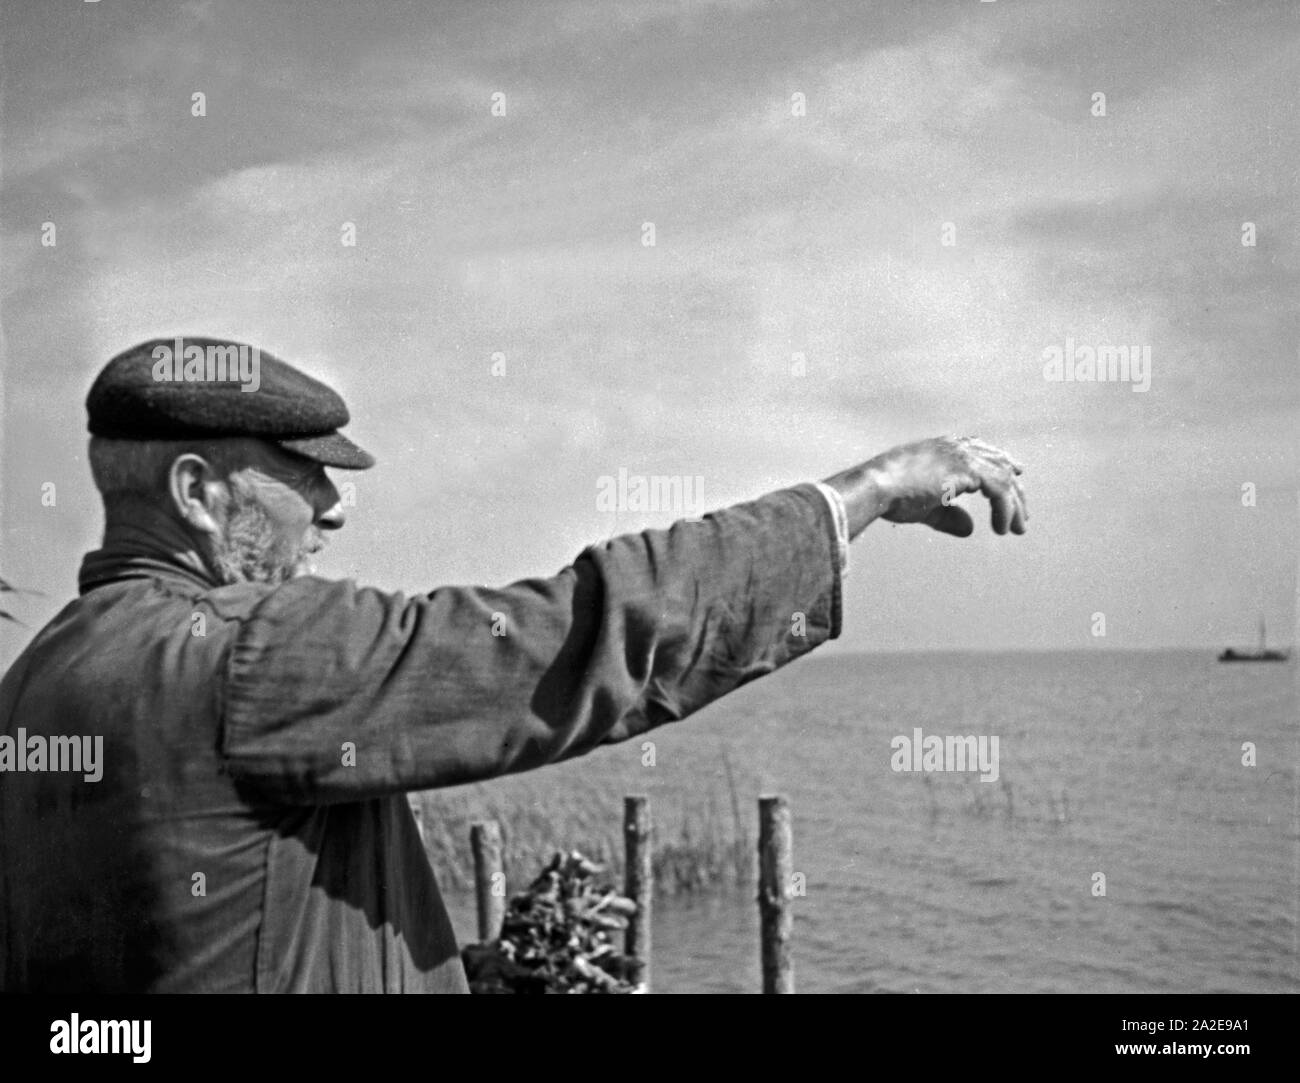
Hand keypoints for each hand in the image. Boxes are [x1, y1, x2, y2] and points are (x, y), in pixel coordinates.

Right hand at [825, 435, 1027, 537]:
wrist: (877, 486)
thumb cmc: (892, 496)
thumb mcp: (926, 508)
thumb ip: (949, 516)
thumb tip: (970, 529)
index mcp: (944, 448)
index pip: (983, 451)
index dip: (1002, 462)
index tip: (1017, 474)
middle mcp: (956, 447)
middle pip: (1000, 464)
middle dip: (1015, 492)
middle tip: (1023, 518)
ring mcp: (962, 455)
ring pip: (1003, 478)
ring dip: (1014, 506)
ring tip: (1017, 529)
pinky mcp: (967, 469)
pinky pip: (999, 490)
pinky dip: (1004, 510)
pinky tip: (1001, 528)